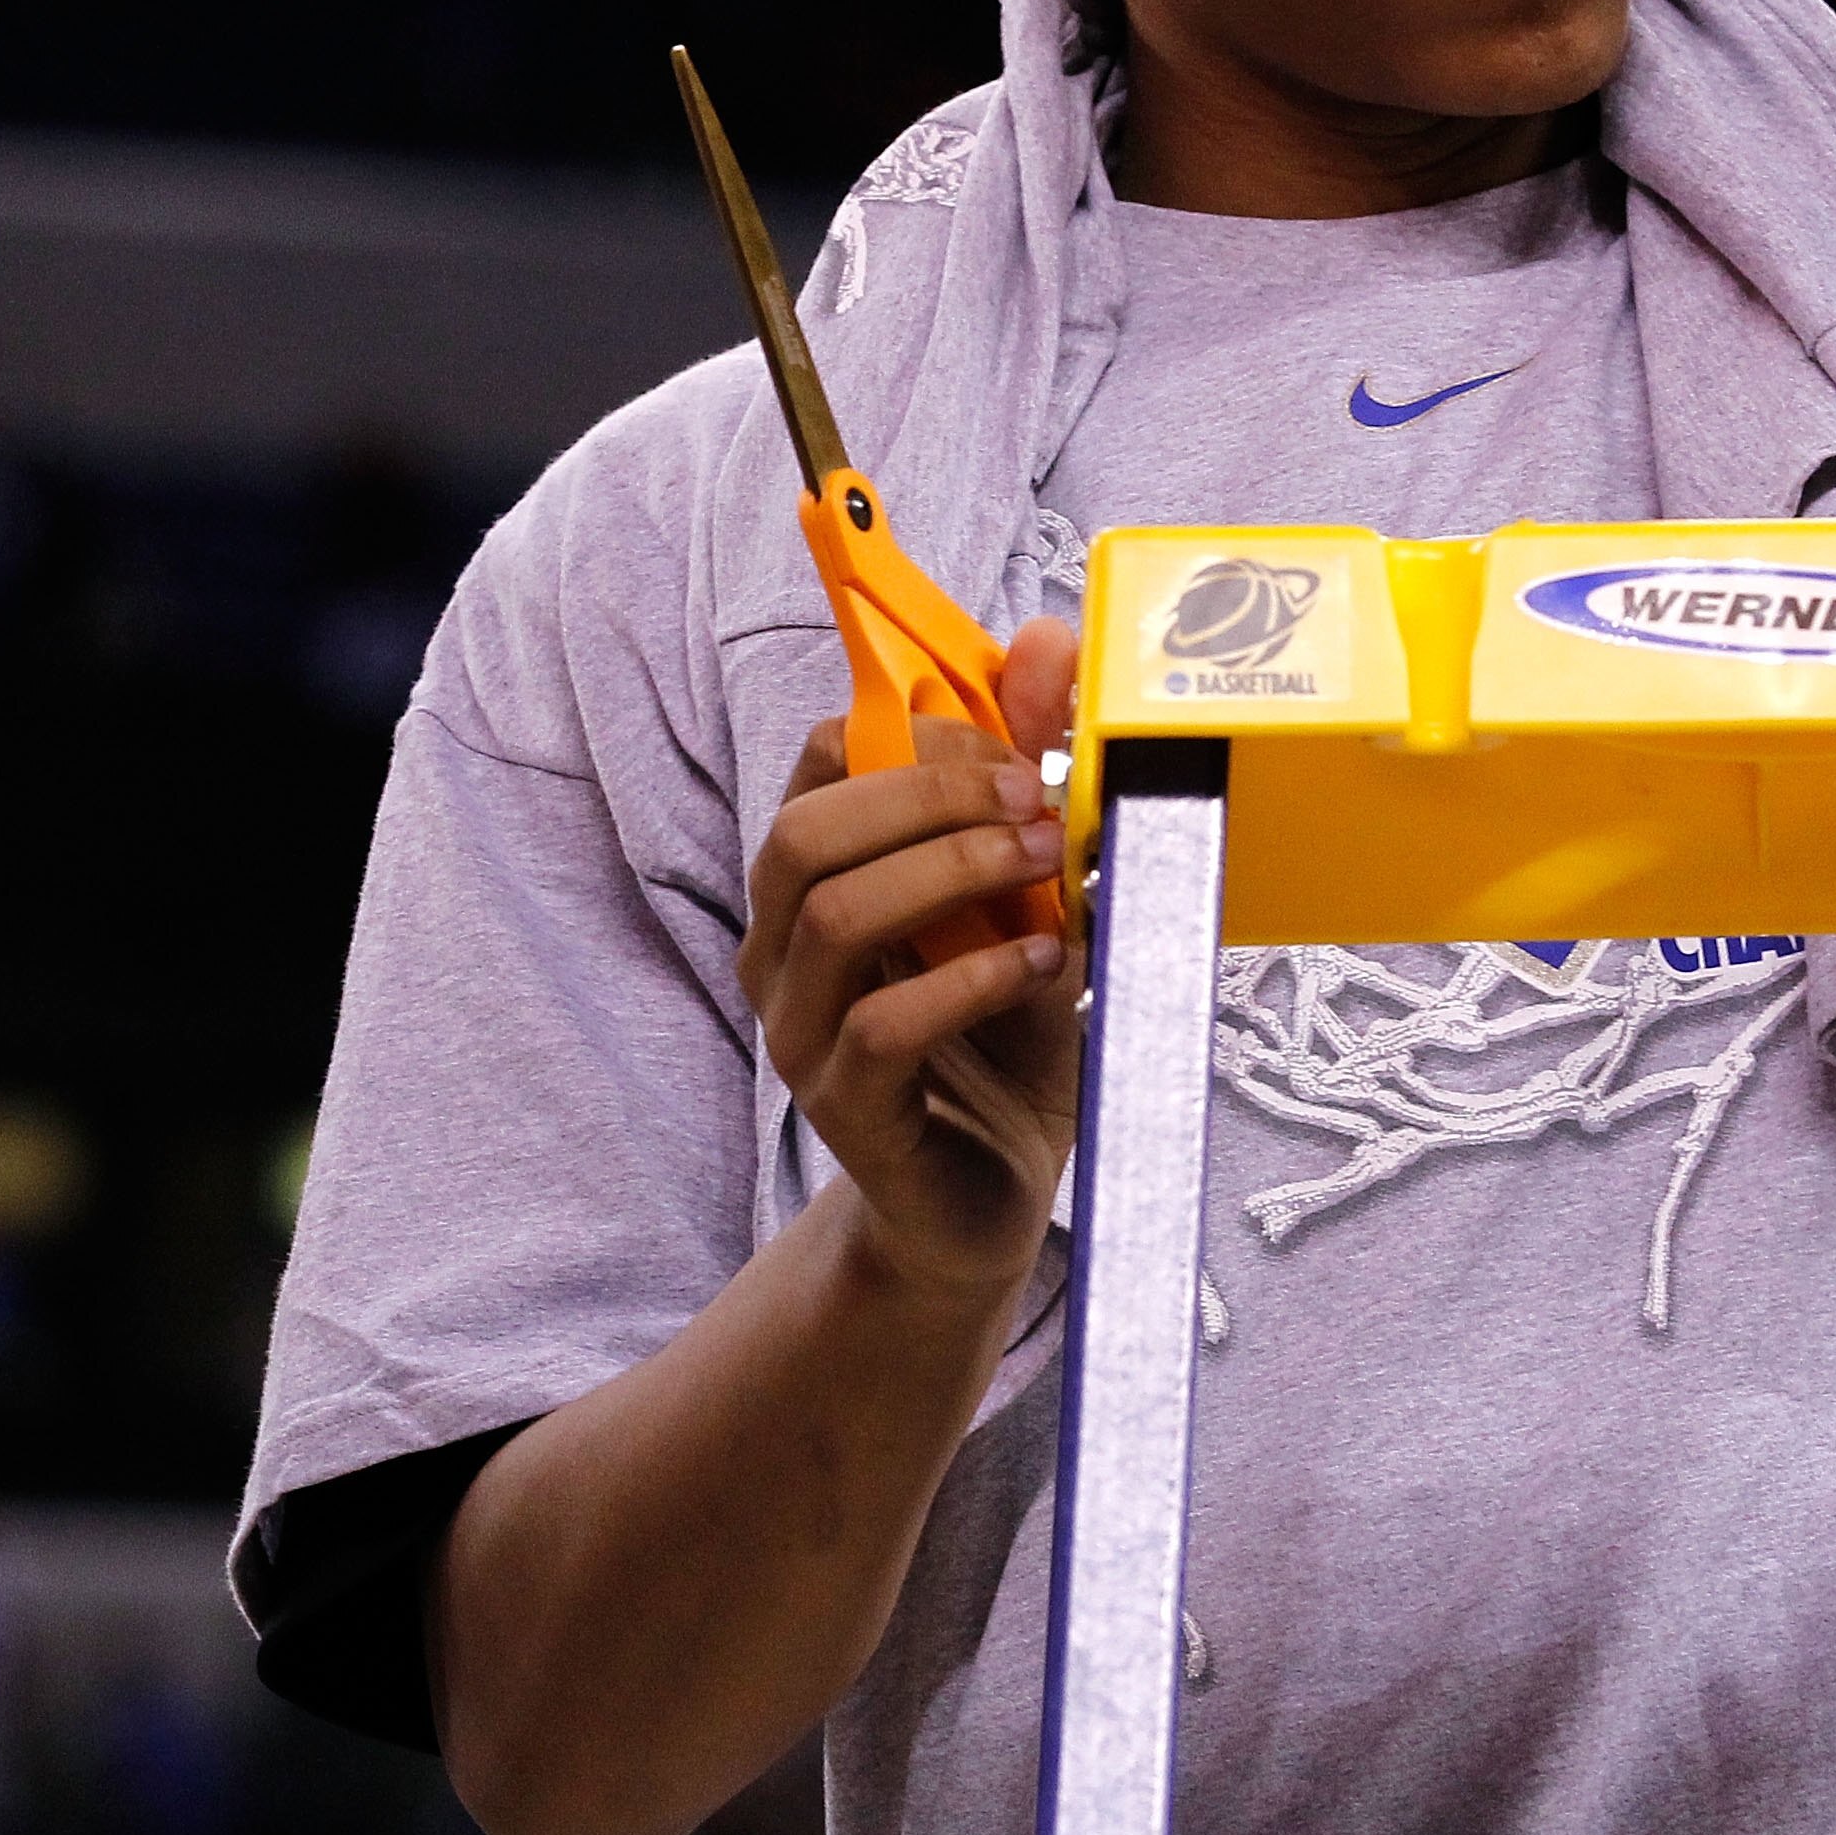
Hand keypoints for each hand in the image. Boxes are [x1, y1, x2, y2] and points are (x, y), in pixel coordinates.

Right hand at [736, 616, 1084, 1309]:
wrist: (987, 1196)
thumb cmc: (1006, 1033)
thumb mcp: (1036, 896)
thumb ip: (1036, 781)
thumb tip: (1052, 638)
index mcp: (819, 880)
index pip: (815, 759)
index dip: (909, 731)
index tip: (1011, 745)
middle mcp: (783, 948)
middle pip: (805, 831)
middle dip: (927, 798)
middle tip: (1034, 805)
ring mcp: (801, 1032)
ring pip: (835, 915)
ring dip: (954, 875)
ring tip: (1048, 874)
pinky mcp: (845, 1108)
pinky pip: (885, 1023)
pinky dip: (976, 979)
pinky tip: (1046, 964)